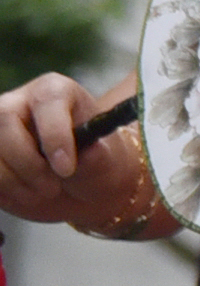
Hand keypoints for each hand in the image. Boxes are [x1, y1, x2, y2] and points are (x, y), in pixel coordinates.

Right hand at [0, 75, 143, 227]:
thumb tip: (88, 154)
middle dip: (29, 164)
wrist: (74, 183)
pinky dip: (3, 190)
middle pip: (6, 122)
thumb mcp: (103, 159)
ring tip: (43, 194)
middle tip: (52, 189)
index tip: (66, 169)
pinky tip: (24, 194)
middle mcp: (18, 102)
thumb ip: (94, 156)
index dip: (55, 135)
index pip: (48, 101)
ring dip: (14, 182)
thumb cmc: (91, 161)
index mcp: (55, 91)